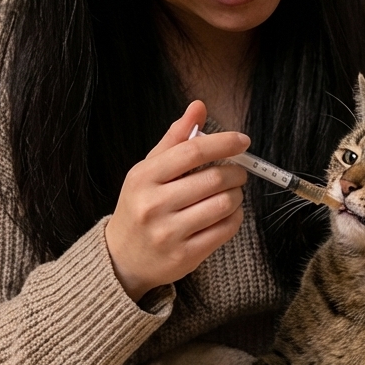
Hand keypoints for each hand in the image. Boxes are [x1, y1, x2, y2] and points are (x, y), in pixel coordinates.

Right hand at [105, 100, 248, 301]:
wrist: (122, 257)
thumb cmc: (141, 205)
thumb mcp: (148, 170)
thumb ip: (175, 139)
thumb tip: (198, 107)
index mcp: (144, 177)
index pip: (192, 152)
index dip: (223, 143)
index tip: (242, 140)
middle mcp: (154, 205)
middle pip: (213, 178)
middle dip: (236, 172)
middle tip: (238, 171)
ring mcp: (169, 233)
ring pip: (224, 204)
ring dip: (237, 194)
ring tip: (232, 192)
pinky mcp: (185, 256)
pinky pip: (225, 229)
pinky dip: (235, 217)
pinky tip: (228, 213)